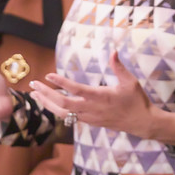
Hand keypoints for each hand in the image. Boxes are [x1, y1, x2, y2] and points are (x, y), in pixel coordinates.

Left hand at [32, 52, 174, 142]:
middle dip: (46, 94)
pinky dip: (57, 109)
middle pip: (62, 104)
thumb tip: (113, 51)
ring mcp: (89, 117)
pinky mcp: (90, 122)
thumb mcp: (130, 82)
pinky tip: (50, 103)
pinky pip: (69, 117)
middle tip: (33, 84)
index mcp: (101, 97)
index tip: (48, 75)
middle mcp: (92, 109)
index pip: (76, 90)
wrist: (141, 123)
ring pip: (63, 113)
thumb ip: (119, 67)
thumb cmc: (137, 101)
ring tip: (35, 94)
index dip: (61, 83)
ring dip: (47, 103)